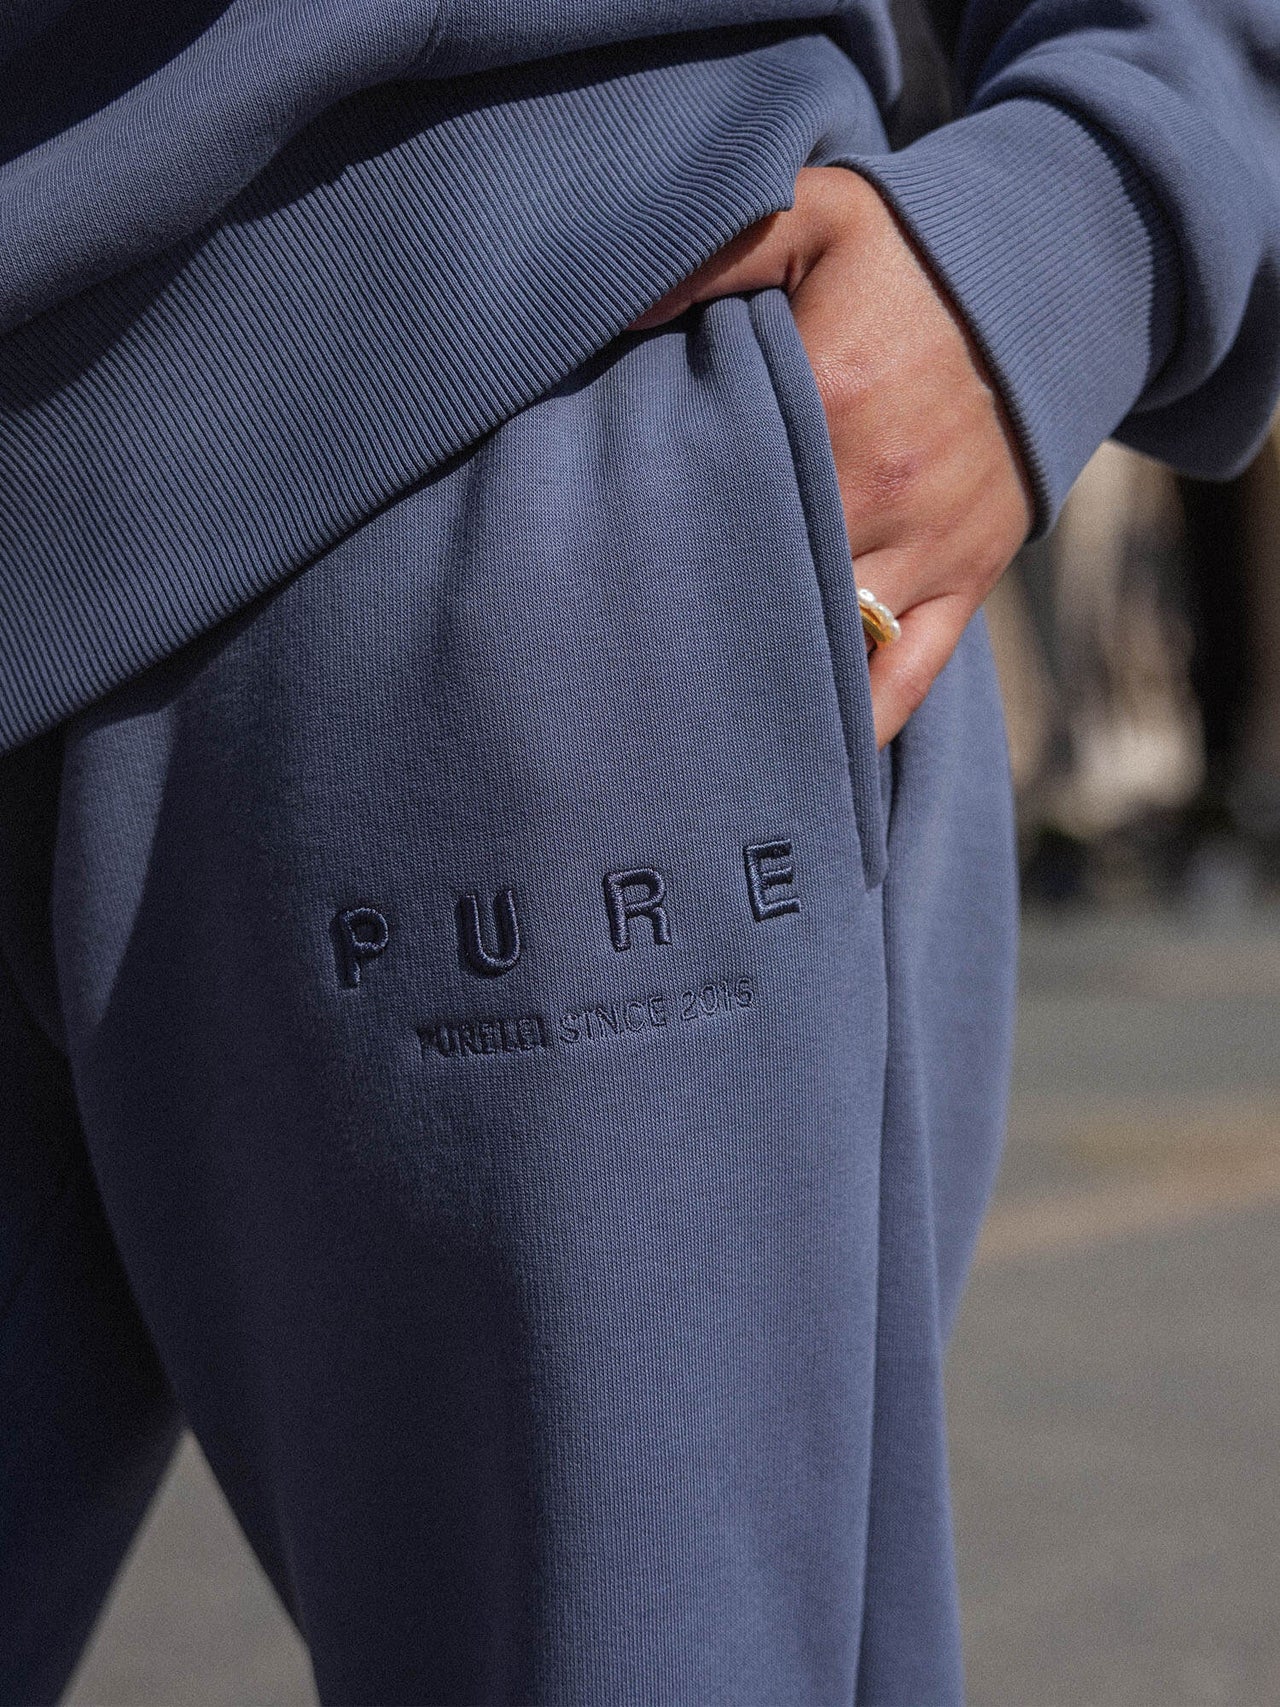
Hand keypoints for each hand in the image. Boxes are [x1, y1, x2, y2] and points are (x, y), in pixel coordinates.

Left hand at [633, 167, 1034, 747]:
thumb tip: (616, 305)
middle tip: (615, 671)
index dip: (651, 536)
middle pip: (762, 582)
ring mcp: (926, 550)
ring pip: (831, 645)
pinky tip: (797, 764)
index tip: (589, 573)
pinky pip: (909, 679)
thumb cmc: (916, 253)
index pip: (717, 492)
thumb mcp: (818, 215)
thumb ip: (719, 247)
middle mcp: (876, 492)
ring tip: (684, 732)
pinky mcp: (966, 582)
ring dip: (761, 684)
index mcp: (829, 402)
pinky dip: (857, 726)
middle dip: (692, 625)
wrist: (1057, 279)